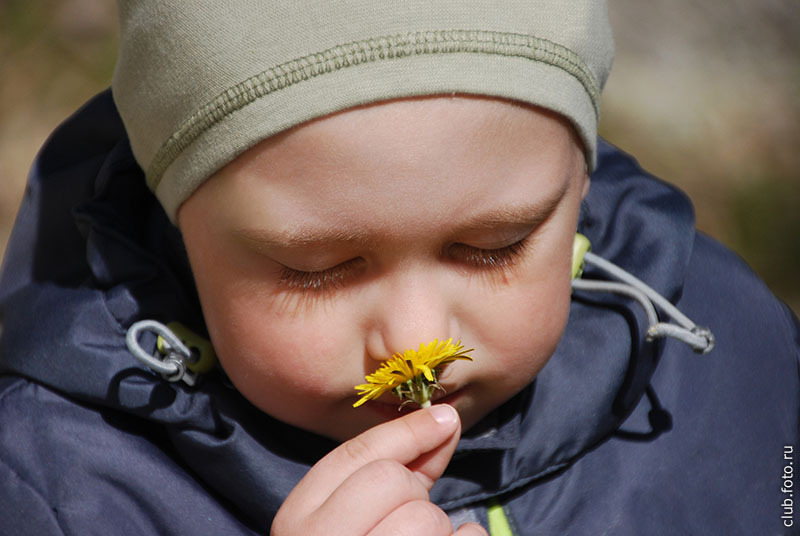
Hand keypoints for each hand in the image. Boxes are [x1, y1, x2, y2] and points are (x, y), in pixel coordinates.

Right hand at [271, 404, 486, 535]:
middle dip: (415, 496)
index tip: (446, 419)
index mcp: (297, 524)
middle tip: (405, 525)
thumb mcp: (346, 522)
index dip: (406, 433)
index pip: (355, 458)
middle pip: (394, 482)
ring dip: (438, 532)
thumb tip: (442, 421)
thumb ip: (390, 475)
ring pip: (427, 520)